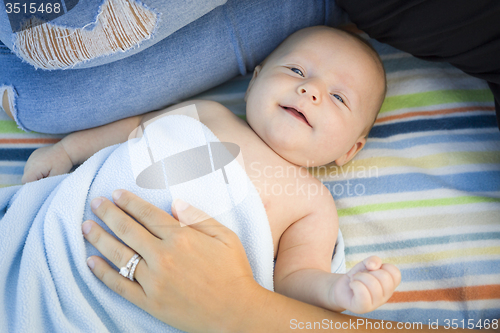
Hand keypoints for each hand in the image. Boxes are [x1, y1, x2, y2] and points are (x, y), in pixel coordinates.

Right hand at [22, 141, 72, 183]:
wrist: (67, 149)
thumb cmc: (62, 163)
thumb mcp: (55, 176)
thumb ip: (45, 184)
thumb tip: (38, 190)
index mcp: (33, 167)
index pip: (25, 181)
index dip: (32, 186)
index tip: (42, 186)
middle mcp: (30, 162)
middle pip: (26, 177)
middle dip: (35, 180)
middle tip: (48, 179)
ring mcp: (31, 157)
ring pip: (29, 172)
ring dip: (37, 175)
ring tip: (48, 172)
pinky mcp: (34, 155)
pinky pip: (32, 166)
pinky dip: (37, 169)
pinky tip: (47, 167)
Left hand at [82, 189, 261, 332]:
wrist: (236, 313)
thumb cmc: (234, 272)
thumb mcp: (225, 237)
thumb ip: (198, 218)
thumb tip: (174, 203)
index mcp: (181, 238)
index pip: (147, 214)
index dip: (129, 201)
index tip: (115, 193)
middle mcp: (163, 256)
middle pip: (128, 230)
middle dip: (108, 213)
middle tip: (94, 203)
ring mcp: (153, 281)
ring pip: (119, 254)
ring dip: (99, 238)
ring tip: (85, 226)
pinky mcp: (149, 302)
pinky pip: (120, 285)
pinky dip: (103, 273)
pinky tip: (91, 261)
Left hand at [330, 256, 400, 313]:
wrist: (342, 287)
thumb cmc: (358, 276)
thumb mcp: (366, 264)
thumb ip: (373, 260)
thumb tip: (374, 265)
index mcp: (389, 286)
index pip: (395, 273)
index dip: (382, 266)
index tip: (373, 270)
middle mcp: (385, 296)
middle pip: (384, 277)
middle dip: (369, 272)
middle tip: (361, 276)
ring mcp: (375, 304)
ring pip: (372, 283)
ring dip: (359, 277)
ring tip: (355, 280)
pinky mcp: (363, 308)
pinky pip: (362, 292)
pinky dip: (354, 284)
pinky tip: (352, 286)